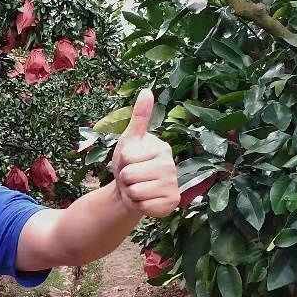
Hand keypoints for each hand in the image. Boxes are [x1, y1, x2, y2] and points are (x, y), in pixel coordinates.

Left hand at [111, 90, 179, 218]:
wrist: (129, 189)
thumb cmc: (129, 162)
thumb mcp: (130, 139)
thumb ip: (139, 117)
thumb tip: (147, 90)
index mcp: (161, 148)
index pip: (128, 157)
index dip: (123, 161)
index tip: (130, 161)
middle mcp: (172, 166)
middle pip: (130, 175)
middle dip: (125, 178)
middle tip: (132, 177)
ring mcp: (173, 185)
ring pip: (136, 191)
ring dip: (131, 192)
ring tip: (137, 187)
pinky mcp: (172, 203)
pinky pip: (145, 206)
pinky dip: (139, 205)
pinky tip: (144, 200)